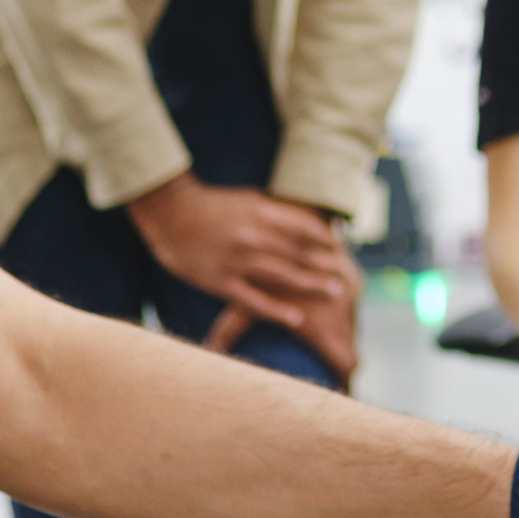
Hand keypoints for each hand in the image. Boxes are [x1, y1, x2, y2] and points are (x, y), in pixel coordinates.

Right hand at [125, 173, 360, 376]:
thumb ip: (275, 210)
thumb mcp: (247, 199)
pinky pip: (254, 301)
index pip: (304, 228)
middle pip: (299, 254)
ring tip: (335, 293)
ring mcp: (237, 261)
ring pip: (283, 277)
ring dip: (312, 286)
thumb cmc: (210, 205)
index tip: (341, 249)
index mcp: (261, 212)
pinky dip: (277, 311)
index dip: (326, 240)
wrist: (170, 214)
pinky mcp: (221, 282)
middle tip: (348, 278)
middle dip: (326, 266)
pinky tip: (296, 318)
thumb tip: (307, 218)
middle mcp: (253, 237)